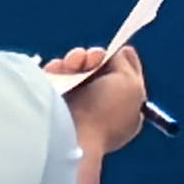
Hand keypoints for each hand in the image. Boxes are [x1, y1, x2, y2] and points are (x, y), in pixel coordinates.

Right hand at [54, 42, 147, 160]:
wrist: (69, 132)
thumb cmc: (105, 110)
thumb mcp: (131, 83)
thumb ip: (128, 63)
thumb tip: (119, 52)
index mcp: (127, 112)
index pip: (126, 81)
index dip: (121, 64)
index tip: (117, 54)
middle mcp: (102, 111)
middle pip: (99, 71)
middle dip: (96, 58)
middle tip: (93, 57)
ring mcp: (76, 107)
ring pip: (77, 70)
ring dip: (77, 59)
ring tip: (74, 63)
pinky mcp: (52, 102)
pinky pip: (56, 76)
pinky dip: (58, 68)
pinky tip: (60, 69)